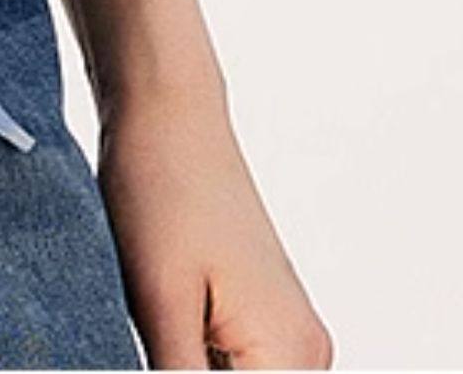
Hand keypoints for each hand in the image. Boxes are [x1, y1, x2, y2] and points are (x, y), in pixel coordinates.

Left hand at [97, 84, 332, 368]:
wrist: (168, 114)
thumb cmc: (162, 192)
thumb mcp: (160, 309)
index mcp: (289, 355)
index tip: (162, 362)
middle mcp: (306, 352)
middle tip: (157, 347)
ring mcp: (289, 335)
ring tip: (157, 338)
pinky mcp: (264, 321)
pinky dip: (196, 373)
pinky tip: (160, 346)